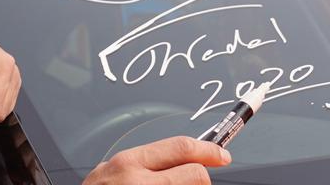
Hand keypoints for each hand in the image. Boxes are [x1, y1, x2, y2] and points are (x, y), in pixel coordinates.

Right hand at [83, 136, 230, 184]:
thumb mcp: (108, 173)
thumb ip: (140, 164)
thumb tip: (176, 158)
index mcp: (129, 164)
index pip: (181, 148)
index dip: (208, 150)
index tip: (222, 154)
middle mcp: (139, 183)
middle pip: (196, 175)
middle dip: (203, 178)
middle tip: (198, 182)